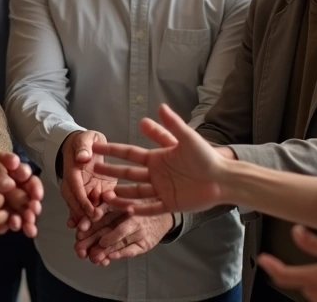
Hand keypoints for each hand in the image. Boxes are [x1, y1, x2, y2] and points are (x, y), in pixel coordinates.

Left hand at [0, 149, 43, 236]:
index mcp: (13, 169)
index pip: (25, 174)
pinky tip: (18, 227)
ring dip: (28, 215)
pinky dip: (17, 224)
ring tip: (28, 220)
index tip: (28, 186)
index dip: (30, 181)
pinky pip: (12, 220)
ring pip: (24, 209)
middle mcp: (16, 185)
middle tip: (34, 207)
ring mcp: (10, 200)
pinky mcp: (4, 213)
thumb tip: (10, 185)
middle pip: (29, 194)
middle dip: (33, 201)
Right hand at [60, 130, 115, 230]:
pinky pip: (95, 209)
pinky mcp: (95, 195)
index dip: (82, 200)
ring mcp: (85, 192)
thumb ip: (84, 147)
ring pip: (84, 210)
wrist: (87, 147)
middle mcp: (76, 186)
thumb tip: (82, 157)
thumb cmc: (85, 142)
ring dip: (85, 223)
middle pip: (77, 203)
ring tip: (87, 236)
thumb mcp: (85, 139)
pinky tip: (100, 234)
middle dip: (81, 217)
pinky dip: (97, 220)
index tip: (90, 210)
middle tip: (86, 230)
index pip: (76, 187)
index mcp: (73, 172)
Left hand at [73, 207, 172, 265]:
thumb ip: (111, 202)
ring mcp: (140, 231)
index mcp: (124, 205)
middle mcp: (132, 217)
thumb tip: (103, 196)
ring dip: (104, 250)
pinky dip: (120, 253)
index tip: (78, 231)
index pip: (104, 214)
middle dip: (92, 240)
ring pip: (119, 241)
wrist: (165, 216)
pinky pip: (133, 249)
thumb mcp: (126, 201)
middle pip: (109, 229)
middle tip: (79, 249)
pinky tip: (110, 257)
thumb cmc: (141, 208)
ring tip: (92, 257)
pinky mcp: (146, 243)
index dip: (90, 223)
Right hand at [91, 104, 226, 214]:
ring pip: (136, 193)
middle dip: (111, 172)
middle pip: (128, 174)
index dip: (113, 151)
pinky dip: (140, 210)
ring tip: (104, 196)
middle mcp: (156, 174)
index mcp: (157, 158)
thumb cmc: (207, 156)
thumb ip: (172, 125)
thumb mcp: (188, 139)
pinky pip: (152, 208)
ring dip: (121, 195)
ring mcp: (162, 190)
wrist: (224, 179)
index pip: (130, 154)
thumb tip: (159, 106)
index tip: (96, 147)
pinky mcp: (171, 205)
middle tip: (92, 171)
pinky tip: (127, 210)